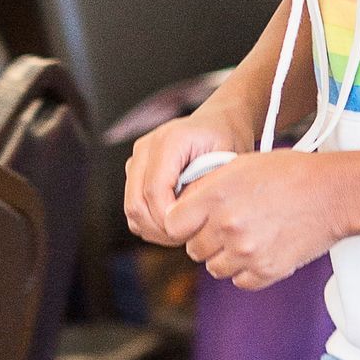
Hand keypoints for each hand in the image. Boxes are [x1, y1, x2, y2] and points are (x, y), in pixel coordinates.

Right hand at [124, 99, 255, 246]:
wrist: (220, 121)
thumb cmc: (228, 140)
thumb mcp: (228, 163)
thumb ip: (204, 189)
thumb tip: (184, 218)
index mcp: (169, 141)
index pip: (155, 191)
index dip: (170, 220)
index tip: (194, 232)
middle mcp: (146, 147)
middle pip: (136, 204)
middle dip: (161, 230)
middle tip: (189, 238)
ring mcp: (137, 158)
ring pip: (132, 209)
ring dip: (154, 229)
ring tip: (184, 232)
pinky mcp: (135, 170)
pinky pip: (134, 206)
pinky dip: (150, 223)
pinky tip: (175, 224)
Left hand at [183, 150, 345, 289]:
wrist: (332, 193)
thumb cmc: (289, 174)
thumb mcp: (241, 166)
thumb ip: (208, 188)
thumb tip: (183, 208)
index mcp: (216, 196)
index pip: (173, 224)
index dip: (182, 222)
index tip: (193, 220)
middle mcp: (227, 226)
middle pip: (194, 249)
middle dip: (206, 239)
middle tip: (227, 226)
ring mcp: (246, 252)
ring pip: (215, 268)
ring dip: (225, 256)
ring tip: (247, 237)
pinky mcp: (266, 271)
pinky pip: (240, 281)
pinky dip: (246, 271)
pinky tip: (260, 250)